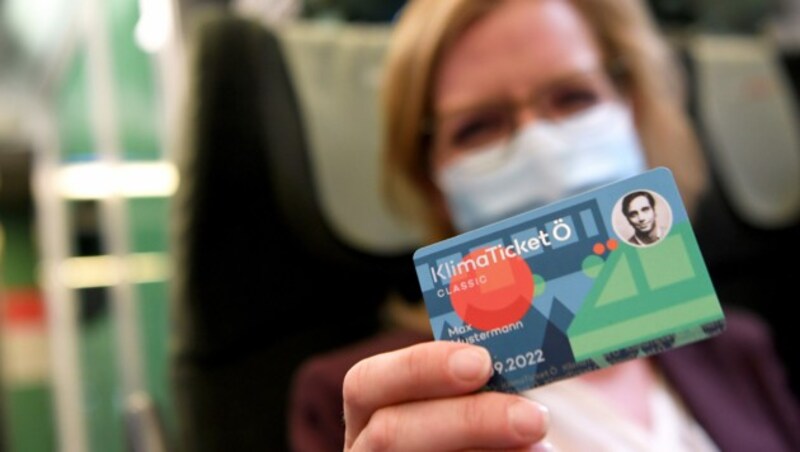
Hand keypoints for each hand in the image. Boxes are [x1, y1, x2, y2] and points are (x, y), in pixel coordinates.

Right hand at [343, 341, 550, 450]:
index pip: (366, 383)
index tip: (481, 361)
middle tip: (534, 417)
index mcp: (369, 411)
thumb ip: (473, 380)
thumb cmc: (469, 420)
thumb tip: (526, 349)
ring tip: (543, 444)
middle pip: (392, 434)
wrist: (474, 445)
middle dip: (468, 420)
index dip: (419, 367)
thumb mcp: (459, 396)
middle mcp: (366, 450)